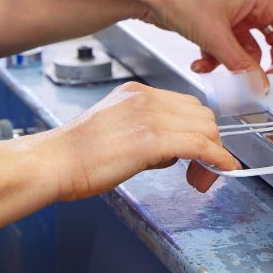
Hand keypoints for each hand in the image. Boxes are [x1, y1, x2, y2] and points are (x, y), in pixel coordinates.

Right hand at [38, 82, 240, 200]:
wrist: (50, 163)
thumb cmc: (74, 156)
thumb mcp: (116, 129)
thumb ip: (145, 132)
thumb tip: (171, 151)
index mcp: (137, 93)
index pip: (186, 106)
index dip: (199, 132)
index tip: (200, 154)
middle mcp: (146, 99)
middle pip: (202, 115)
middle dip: (210, 143)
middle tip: (202, 171)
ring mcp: (150, 117)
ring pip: (206, 128)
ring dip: (212, 155)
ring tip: (200, 178)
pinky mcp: (151, 140)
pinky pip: (201, 145)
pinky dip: (218, 158)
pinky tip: (222, 170)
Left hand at [128, 0, 272, 84]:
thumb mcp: (215, 34)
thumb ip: (240, 64)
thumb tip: (261, 86)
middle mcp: (250, 6)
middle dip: (269, 67)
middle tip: (265, 86)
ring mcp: (233, 16)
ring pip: (250, 51)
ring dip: (238, 67)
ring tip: (224, 76)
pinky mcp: (215, 25)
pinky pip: (228, 51)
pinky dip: (218, 62)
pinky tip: (201, 64)